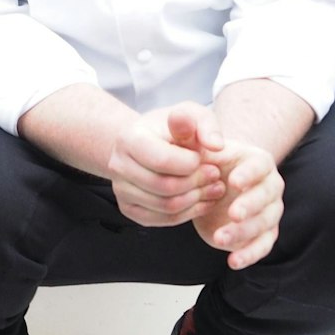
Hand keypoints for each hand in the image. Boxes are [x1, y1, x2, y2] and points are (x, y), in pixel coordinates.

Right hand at [107, 102, 227, 226]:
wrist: (148, 143)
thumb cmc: (172, 128)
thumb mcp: (191, 114)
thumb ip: (206, 125)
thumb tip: (215, 146)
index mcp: (129, 139)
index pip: (163, 161)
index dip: (191, 164)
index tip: (204, 158)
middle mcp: (118, 165)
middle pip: (165, 187)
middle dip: (197, 183)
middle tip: (215, 176)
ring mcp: (120, 190)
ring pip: (166, 207)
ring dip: (196, 200)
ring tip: (212, 187)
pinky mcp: (129, 208)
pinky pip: (163, 219)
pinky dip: (187, 213)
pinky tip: (201, 200)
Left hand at [192, 141, 284, 270]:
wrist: (206, 182)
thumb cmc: (201, 159)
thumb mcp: (192, 141)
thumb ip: (190, 129)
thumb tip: (201, 133)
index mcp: (256, 161)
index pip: (261, 166)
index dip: (250, 174)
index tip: (233, 181)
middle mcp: (268, 186)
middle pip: (268, 197)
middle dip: (252, 206)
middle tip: (232, 214)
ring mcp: (267, 211)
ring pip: (266, 223)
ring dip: (246, 232)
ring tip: (221, 238)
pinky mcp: (259, 232)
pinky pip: (262, 245)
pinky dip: (250, 254)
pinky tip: (233, 261)